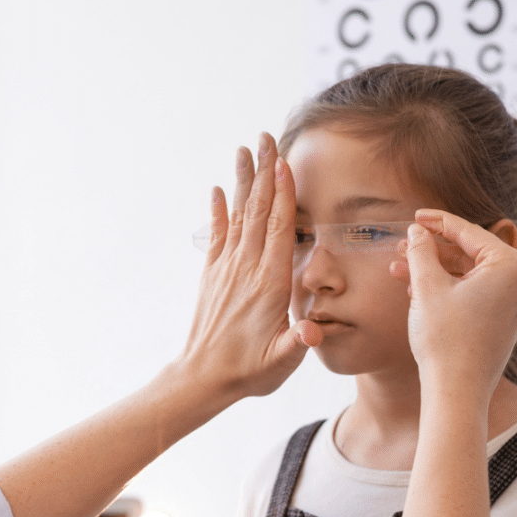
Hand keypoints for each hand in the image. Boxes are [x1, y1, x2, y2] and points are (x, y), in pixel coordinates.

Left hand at [177, 133, 322, 401]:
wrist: (203, 379)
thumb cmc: (249, 372)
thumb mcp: (281, 362)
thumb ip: (299, 343)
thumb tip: (313, 330)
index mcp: (269, 285)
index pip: (277, 230)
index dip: (282, 195)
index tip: (283, 163)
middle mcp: (246, 270)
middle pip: (258, 212)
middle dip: (263, 173)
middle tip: (265, 138)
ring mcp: (226, 270)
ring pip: (238, 216)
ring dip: (243, 182)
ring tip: (244, 149)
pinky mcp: (212, 276)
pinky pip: (217, 236)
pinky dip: (218, 211)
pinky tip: (219, 189)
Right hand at [396, 209, 516, 402]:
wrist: (456, 390)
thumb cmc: (445, 339)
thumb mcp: (427, 287)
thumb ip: (421, 251)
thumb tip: (417, 231)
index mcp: (511, 267)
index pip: (469, 232)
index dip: (437, 222)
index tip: (415, 217)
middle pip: (470, 252)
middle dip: (432, 249)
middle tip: (402, 244)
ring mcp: (516, 301)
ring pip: (469, 273)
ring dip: (434, 269)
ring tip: (398, 267)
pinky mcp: (505, 317)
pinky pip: (474, 291)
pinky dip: (447, 287)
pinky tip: (413, 288)